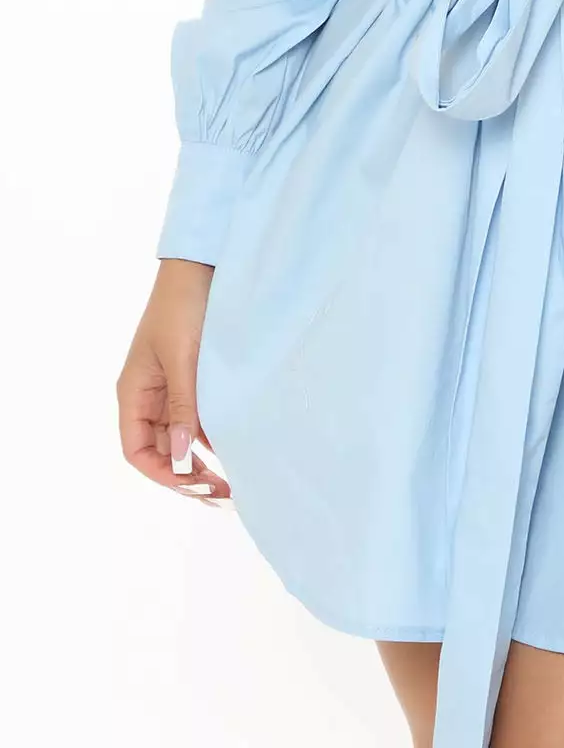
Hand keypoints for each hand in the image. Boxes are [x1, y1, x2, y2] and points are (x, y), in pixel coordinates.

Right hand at [118, 257, 231, 504]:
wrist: (202, 266)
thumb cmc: (183, 308)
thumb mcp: (182, 359)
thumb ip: (182, 407)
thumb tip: (179, 456)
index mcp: (133, 393)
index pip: (137, 450)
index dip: (162, 473)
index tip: (195, 487)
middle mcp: (148, 396)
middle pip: (159, 449)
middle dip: (186, 474)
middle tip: (221, 493)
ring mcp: (170, 388)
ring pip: (179, 437)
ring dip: (200, 459)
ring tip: (230, 481)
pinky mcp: (193, 378)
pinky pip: (197, 417)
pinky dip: (212, 436)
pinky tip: (234, 448)